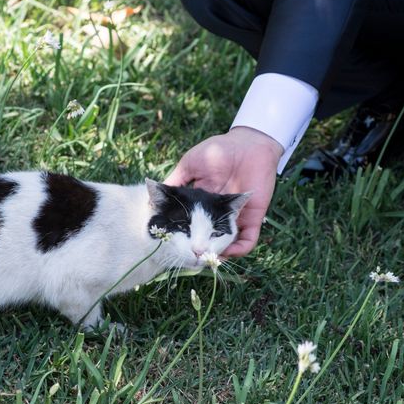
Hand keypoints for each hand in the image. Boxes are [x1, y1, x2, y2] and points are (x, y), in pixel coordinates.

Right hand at [164, 126, 282, 256]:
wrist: (248, 143)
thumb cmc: (217, 150)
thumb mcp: (189, 165)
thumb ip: (174, 182)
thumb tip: (151, 199)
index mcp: (201, 204)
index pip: (192, 226)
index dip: (184, 238)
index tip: (173, 247)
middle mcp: (217, 215)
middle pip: (208, 239)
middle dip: (200, 251)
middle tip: (191, 259)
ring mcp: (235, 217)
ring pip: (227, 244)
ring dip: (219, 254)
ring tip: (208, 260)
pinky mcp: (252, 217)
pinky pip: (248, 239)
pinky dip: (240, 249)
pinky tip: (229, 252)